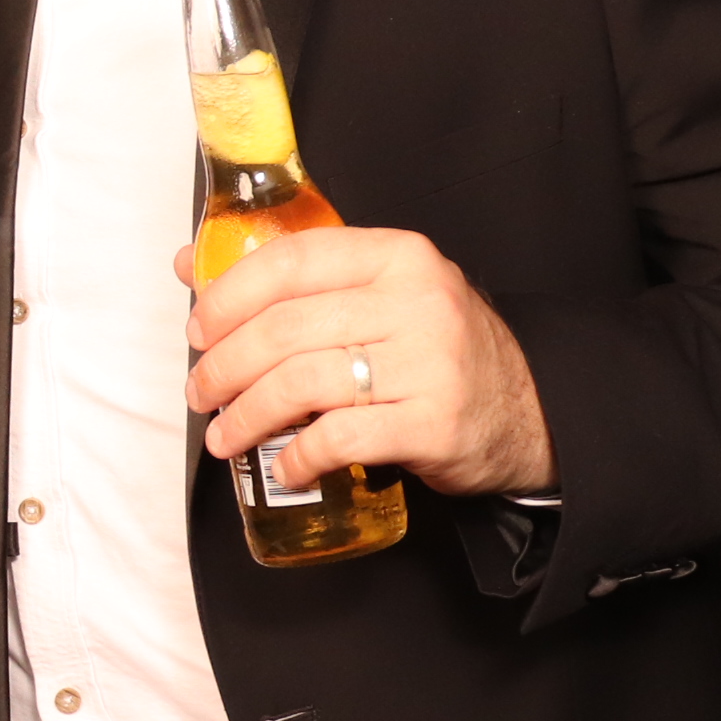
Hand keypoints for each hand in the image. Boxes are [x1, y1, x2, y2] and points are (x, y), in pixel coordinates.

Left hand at [177, 222, 554, 497]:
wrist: (530, 408)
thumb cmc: (435, 350)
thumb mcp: (379, 295)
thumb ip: (295, 280)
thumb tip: (189, 265)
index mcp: (398, 256)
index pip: (292, 259)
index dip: (229, 296)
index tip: (198, 330)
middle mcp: (417, 302)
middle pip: (285, 328)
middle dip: (225, 365)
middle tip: (202, 392)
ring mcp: (430, 363)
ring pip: (302, 383)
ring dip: (247, 415)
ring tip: (226, 434)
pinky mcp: (434, 424)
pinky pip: (340, 439)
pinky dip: (298, 456)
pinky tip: (284, 464)